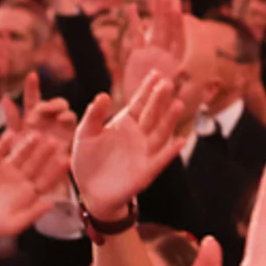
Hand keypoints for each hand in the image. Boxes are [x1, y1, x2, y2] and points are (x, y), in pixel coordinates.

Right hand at [0, 124, 64, 242]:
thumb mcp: (12, 225)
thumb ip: (32, 214)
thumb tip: (52, 203)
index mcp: (29, 194)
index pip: (46, 180)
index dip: (55, 171)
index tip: (65, 161)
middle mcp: (20, 179)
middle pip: (35, 163)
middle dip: (45, 153)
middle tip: (55, 142)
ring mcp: (6, 169)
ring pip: (20, 154)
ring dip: (28, 145)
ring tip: (36, 135)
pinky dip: (4, 142)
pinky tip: (11, 134)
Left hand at [71, 73, 187, 220]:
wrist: (90, 192)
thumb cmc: (88, 161)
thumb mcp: (85, 135)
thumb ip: (93, 116)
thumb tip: (103, 95)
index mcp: (125, 123)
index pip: (139, 102)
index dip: (147, 88)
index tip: (157, 73)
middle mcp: (139, 135)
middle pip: (152, 114)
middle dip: (160, 99)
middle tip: (167, 83)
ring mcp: (145, 152)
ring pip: (160, 133)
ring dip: (170, 120)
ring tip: (178, 105)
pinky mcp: (146, 171)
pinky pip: (161, 160)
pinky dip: (171, 152)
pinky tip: (180, 141)